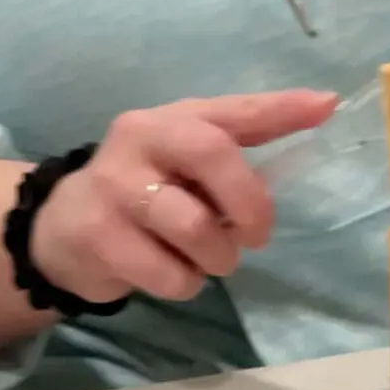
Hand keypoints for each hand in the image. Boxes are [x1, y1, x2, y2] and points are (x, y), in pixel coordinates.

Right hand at [30, 89, 337, 307]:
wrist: (65, 229)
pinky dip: (184, 284)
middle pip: (214, 156)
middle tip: (254, 236)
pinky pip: (171, 275)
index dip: (279, 108)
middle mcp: (139, 139)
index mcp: (171, 119)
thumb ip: (247, 138)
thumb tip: (322, 106)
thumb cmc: (148, 191)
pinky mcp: (99, 236)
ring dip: (217, 258)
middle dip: (251, 205)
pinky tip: (168, 271)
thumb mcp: (188, 160)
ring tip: (204, 257)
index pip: (232, 109)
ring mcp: (115, 186)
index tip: (324, 106)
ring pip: (197, 228)